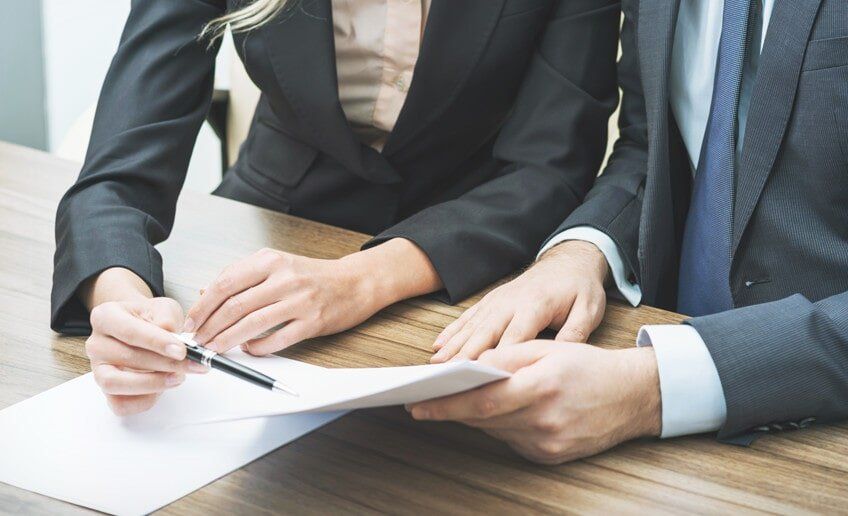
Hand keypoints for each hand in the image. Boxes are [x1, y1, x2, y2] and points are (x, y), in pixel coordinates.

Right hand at [85, 297, 207, 414]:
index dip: (157, 342)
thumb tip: (169, 335)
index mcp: (105, 317)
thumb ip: (166, 318)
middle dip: (164, 364)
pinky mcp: (107, 391)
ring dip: (152, 383)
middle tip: (192, 364)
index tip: (181, 351)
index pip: (129, 331)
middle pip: (126, 358)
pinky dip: (145, 400)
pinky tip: (164, 387)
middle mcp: (96, 344)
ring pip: (115, 384)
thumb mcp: (164, 308)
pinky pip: (121, 404)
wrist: (145, 328)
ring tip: (179, 377)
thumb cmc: (153, 318)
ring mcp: (98, 369)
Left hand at [182, 247, 369, 353]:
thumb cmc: (312, 276)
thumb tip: (206, 293)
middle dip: (210, 326)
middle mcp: (285, 278)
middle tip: (198, 339)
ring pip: (252, 324)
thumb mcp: (277, 265)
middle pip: (235, 305)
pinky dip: (257, 347)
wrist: (354, 282)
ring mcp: (300, 301)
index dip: (204, 305)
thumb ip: (243, 276)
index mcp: (271, 260)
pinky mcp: (312, 322)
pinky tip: (248, 349)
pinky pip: (277, 339)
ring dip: (227, 339)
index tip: (192, 320)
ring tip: (214, 348)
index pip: (226, 283)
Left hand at [409, 341, 660, 464]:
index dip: (447, 405)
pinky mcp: (551, 457)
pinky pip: (512, 440)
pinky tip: (496, 412)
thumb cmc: (590, 366)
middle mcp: (545, 420)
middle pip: (484, 420)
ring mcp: (549, 444)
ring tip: (451, 403)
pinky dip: (500, 426)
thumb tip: (472, 364)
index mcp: (543, 387)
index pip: (483, 401)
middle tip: (422, 404)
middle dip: (451, 411)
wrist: (632, 396)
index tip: (419, 404)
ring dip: (474, 418)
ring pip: (496, 431)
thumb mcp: (549, 348)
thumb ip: (508, 355)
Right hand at [431, 240, 608, 362]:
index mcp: (535, 305)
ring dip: (452, 347)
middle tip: (447, 378)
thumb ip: (575, 333)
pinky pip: (467, 318)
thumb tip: (558, 358)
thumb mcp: (589, 309)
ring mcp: (497, 301)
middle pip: (484, 334)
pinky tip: (437, 347)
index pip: (514, 338)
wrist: (568, 261)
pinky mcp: (491, 301)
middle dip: (465, 357)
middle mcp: (510, 302)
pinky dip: (451, 332)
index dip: (498, 360)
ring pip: (471, 327)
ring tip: (434, 367)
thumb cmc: (579, 289)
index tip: (484, 380)